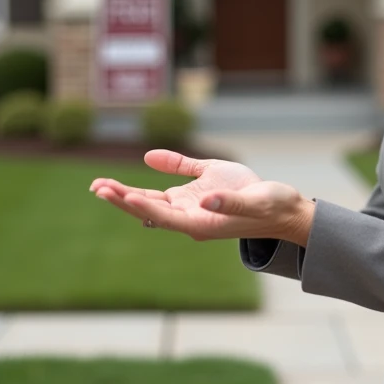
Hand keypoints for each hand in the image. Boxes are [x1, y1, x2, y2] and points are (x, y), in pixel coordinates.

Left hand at [89, 150, 314, 244]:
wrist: (286, 209)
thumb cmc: (272, 208)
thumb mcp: (253, 203)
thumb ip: (228, 201)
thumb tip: (205, 199)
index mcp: (201, 222)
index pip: (164, 215)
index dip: (144, 206)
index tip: (124, 195)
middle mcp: (191, 215)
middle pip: (149, 208)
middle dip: (122, 199)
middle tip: (97, 188)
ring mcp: (194, 203)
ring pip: (154, 198)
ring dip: (127, 192)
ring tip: (100, 185)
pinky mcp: (201, 187)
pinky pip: (177, 176)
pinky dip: (161, 168)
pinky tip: (148, 160)